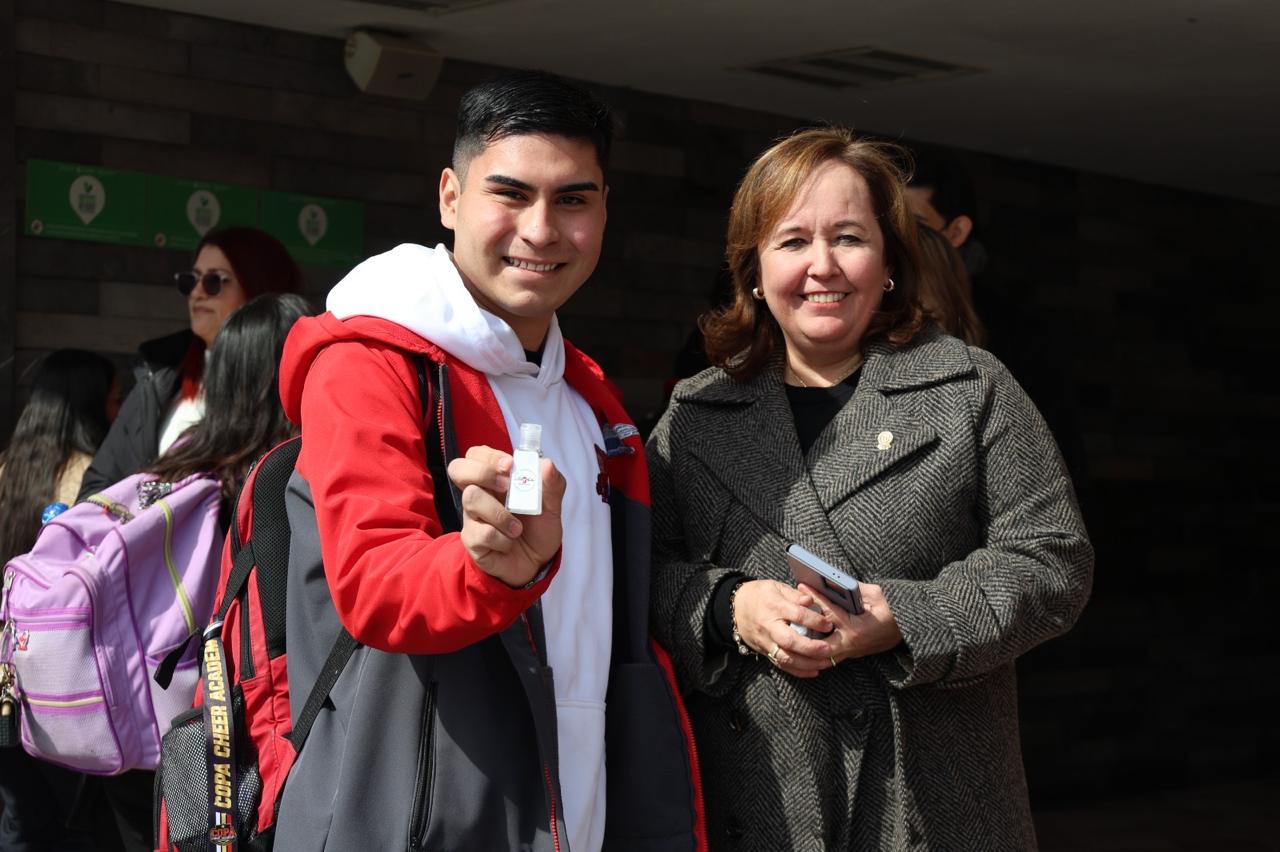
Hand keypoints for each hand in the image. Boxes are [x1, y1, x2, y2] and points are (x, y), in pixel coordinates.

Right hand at [446, 446, 565, 587]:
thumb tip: (547, 464)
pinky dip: (502, 540)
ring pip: (471, 498)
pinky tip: (508, 544)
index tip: (510, 465)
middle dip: (482, 472)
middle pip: (458, 468)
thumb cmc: (538, 530)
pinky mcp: (471, 539)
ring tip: (517, 529)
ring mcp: (472, 516)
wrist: (536, 565)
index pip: (477, 455)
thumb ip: (552, 485)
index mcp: (497, 479)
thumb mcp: (552, 507)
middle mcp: (480, 493)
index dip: (489, 456)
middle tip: (506, 486)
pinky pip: (481, 532)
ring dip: (500, 514)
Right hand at [731, 579, 836, 678]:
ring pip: (786, 658)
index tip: (828, 624)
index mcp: (774, 607)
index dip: (815, 621)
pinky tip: (813, 670)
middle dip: (811, 648)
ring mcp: (766, 641)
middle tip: (828, 649)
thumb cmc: (758, 595)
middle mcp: (769, 626)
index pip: (797, 615)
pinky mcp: (764, 652)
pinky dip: (798, 671)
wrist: (734, 608)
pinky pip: (781, 665)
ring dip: (807, 664)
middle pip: (790, 641)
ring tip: (825, 663)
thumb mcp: (775, 587)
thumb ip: (794, 595)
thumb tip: (810, 600)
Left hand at [798, 582, 901, 664]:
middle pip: (818, 644)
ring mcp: (851, 652)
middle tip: (792, 617)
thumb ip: (854, 589)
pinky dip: (817, 647)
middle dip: (805, 632)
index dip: (815, 598)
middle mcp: (852, 644)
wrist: (908, 629)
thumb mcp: (875, 594)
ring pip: (822, 654)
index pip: (829, 613)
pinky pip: (829, 655)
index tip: (802, 585)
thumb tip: (833, 582)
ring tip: (794, 627)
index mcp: (857, 628)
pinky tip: (807, 636)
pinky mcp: (851, 654)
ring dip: (809, 643)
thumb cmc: (893, 610)